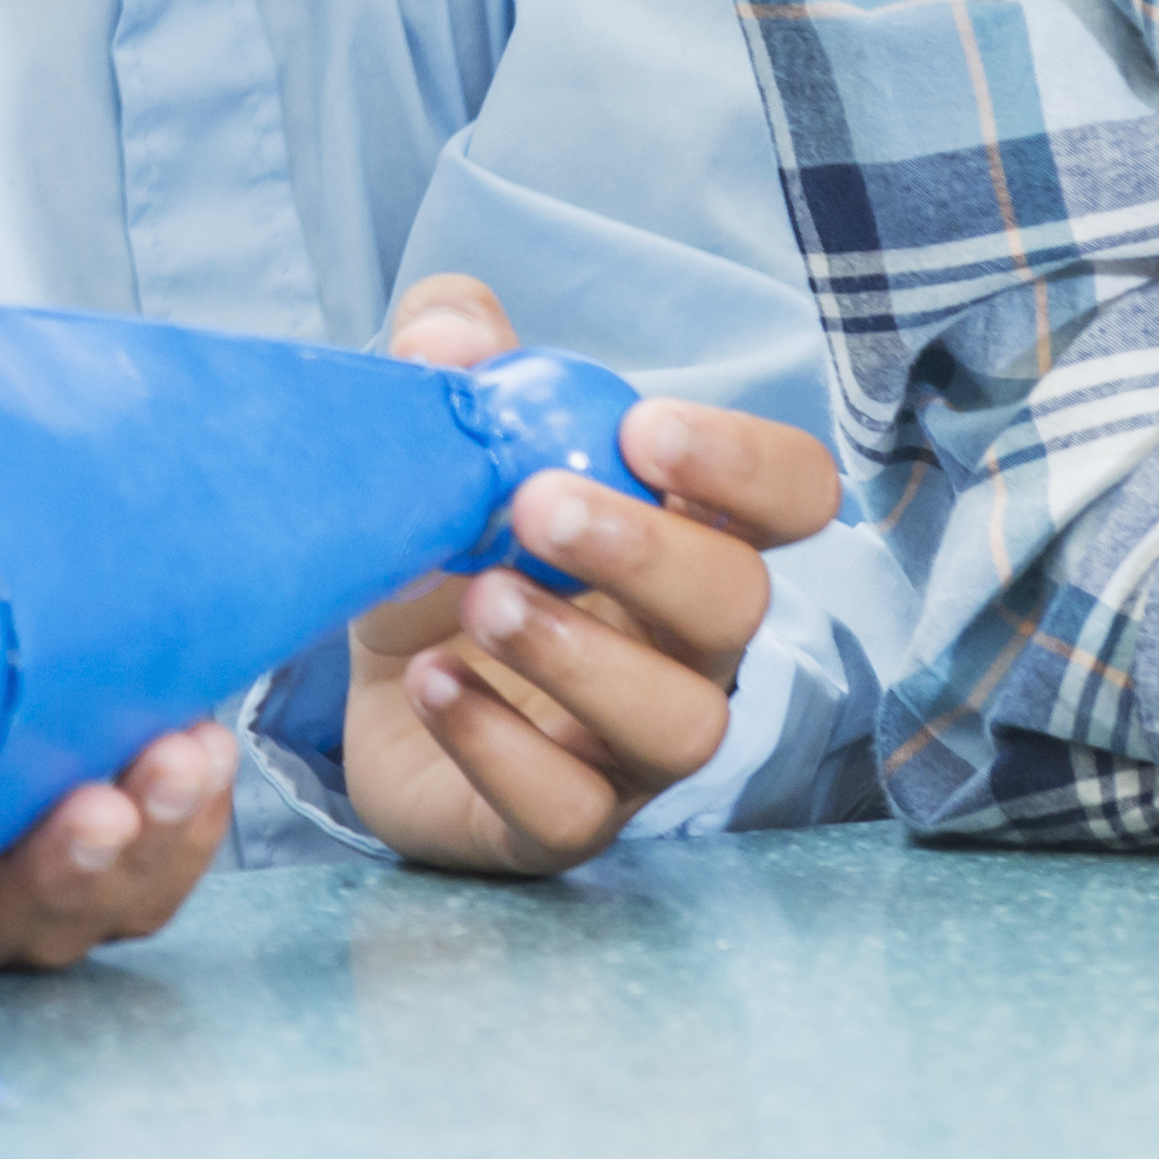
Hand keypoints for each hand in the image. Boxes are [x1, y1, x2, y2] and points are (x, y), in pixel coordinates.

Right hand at [0, 722, 236, 1007]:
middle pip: (6, 922)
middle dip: (58, 870)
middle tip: (96, 812)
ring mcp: (38, 906)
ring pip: (100, 903)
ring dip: (152, 834)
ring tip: (183, 758)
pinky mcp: (109, 883)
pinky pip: (159, 881)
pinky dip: (190, 820)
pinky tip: (205, 751)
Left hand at [339, 275, 846, 879]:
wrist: (367, 683)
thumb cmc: (447, 548)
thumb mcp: (438, 440)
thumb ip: (448, 359)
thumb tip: (454, 335)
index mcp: (685, 533)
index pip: (791, 495)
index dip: (748, 464)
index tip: (646, 429)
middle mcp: (686, 647)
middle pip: (740, 606)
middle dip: (646, 551)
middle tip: (534, 507)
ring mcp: (632, 747)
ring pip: (681, 726)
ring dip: (578, 655)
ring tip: (478, 601)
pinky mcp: (560, 822)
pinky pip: (571, 810)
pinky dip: (499, 746)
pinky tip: (432, 686)